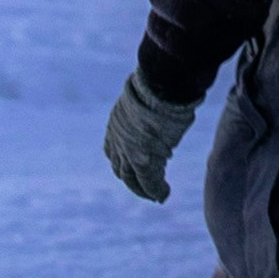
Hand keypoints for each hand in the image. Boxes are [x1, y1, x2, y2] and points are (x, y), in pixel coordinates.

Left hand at [101, 71, 201, 200]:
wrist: (161, 83)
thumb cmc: (160, 82)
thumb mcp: (148, 97)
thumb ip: (149, 108)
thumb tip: (165, 99)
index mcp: (116, 122)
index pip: (113, 149)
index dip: (122, 161)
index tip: (132, 169)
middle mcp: (118, 140)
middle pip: (120, 168)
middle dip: (131, 180)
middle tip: (144, 188)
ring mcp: (129, 152)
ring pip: (132, 179)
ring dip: (144, 189)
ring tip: (156, 195)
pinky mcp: (143, 161)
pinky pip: (149, 183)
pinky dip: (157, 191)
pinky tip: (164, 195)